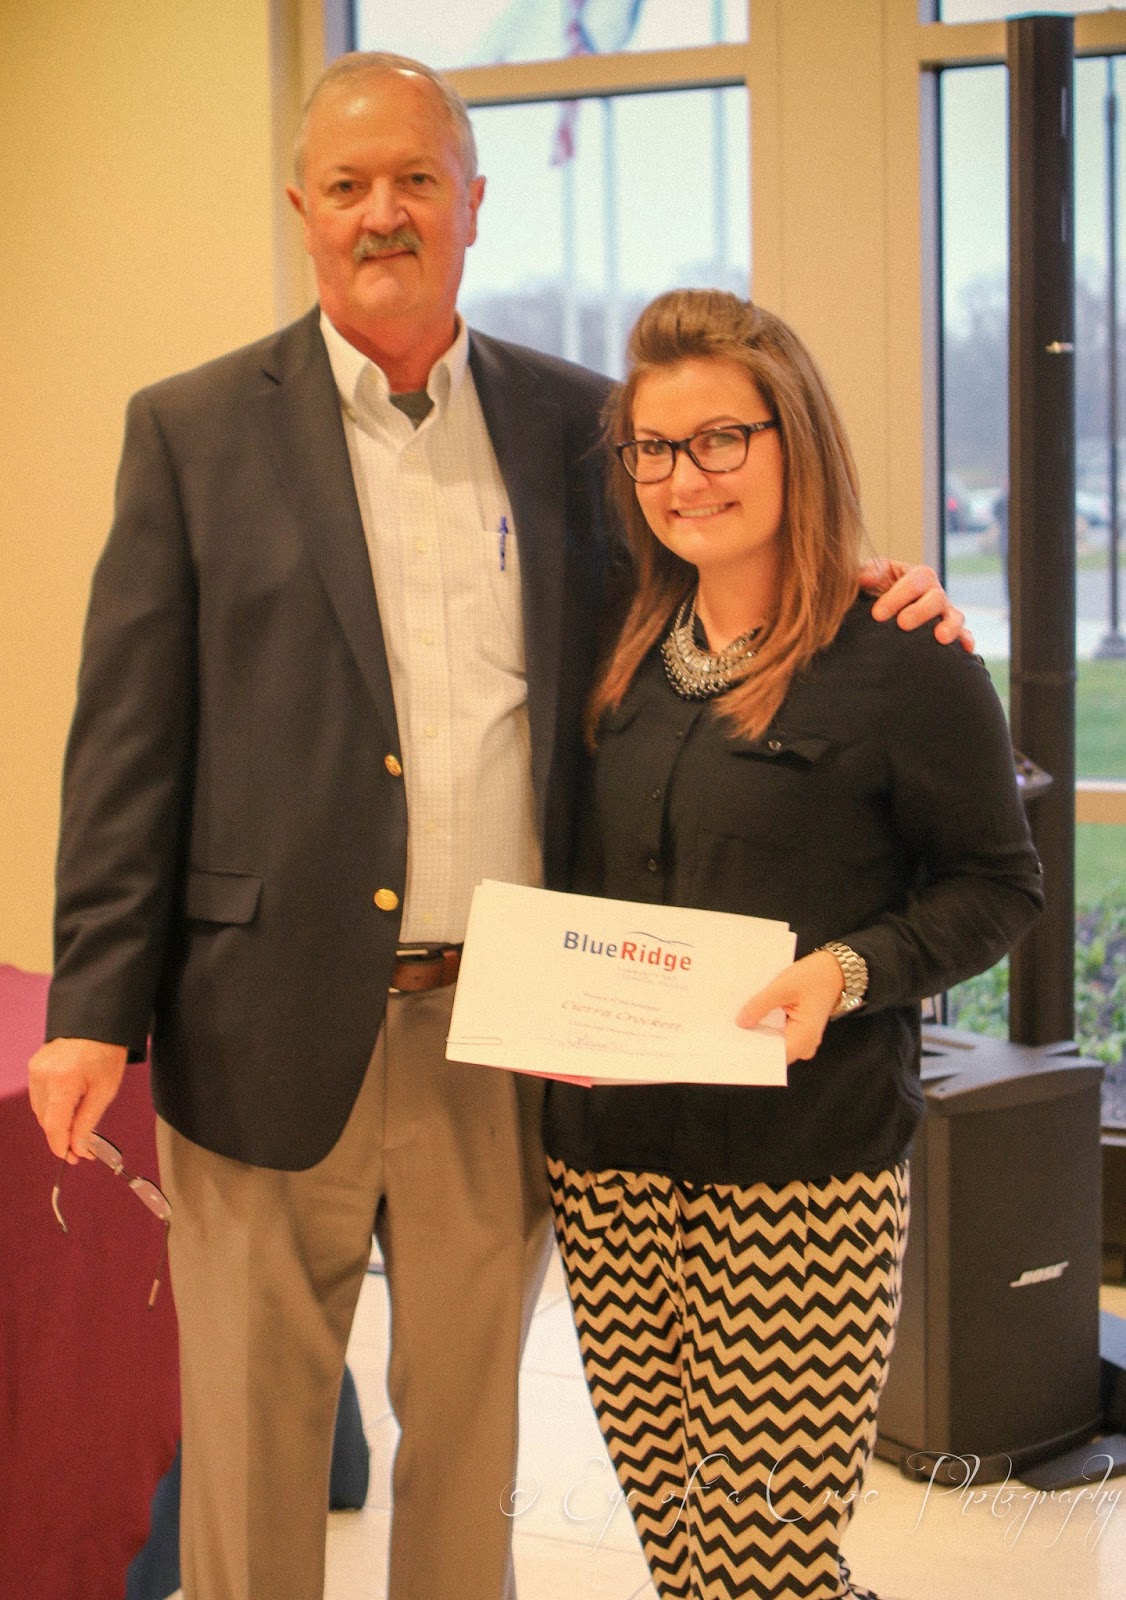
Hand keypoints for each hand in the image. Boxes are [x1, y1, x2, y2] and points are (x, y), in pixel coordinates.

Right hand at [28, 1037, 127, 1162]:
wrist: (98, 1021)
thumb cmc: (107, 1051)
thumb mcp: (105, 1090)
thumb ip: (88, 1122)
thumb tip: (78, 1148)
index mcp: (62, 1081)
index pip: (53, 1126)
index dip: (61, 1146)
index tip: (73, 1158)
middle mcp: (42, 1076)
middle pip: (46, 1120)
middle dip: (63, 1135)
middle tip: (83, 1145)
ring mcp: (35, 1070)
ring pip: (40, 1110)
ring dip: (57, 1121)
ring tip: (79, 1120)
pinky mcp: (34, 1066)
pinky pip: (39, 1095)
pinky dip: (52, 1105)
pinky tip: (69, 1103)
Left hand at [736, 951, 844, 1064]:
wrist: (835, 970)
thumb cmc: (815, 976)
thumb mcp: (783, 987)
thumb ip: (760, 1005)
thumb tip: (741, 1022)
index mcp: (804, 1038)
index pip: (772, 1056)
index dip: (751, 1050)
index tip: (732, 1044)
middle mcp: (804, 1045)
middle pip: (771, 1051)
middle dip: (752, 1040)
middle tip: (729, 1029)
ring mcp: (801, 1039)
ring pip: (773, 1042)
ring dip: (757, 1032)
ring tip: (738, 1020)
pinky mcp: (798, 1031)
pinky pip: (777, 1034)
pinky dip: (765, 1026)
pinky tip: (752, 1015)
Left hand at [860, 558, 974, 651]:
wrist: (880, 615)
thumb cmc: (874, 591)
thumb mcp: (868, 578)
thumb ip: (868, 573)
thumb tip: (866, 578)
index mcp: (918, 576)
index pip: (913, 582)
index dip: (897, 597)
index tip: (877, 614)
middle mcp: (935, 593)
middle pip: (936, 598)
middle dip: (920, 611)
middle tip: (902, 624)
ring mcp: (945, 613)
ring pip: (955, 616)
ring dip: (950, 626)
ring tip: (940, 638)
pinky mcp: (950, 631)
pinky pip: (963, 635)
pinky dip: (966, 640)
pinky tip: (966, 649)